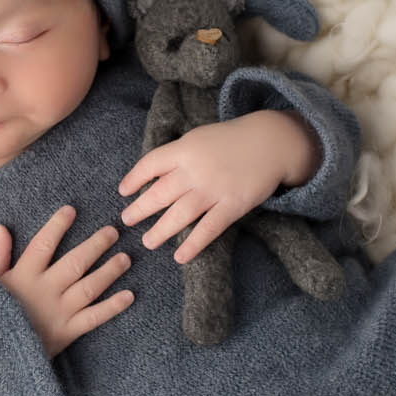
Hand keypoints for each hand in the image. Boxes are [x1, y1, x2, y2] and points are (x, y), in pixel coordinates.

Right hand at [0, 205, 134, 357]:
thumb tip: (1, 228)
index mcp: (24, 276)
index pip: (43, 244)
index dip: (58, 226)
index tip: (72, 210)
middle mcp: (45, 291)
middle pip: (75, 262)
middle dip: (96, 245)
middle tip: (113, 231)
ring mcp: (58, 311)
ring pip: (89, 287)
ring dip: (110, 271)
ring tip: (126, 258)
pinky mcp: (67, 332)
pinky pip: (94, 318)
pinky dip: (113, 307)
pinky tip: (129, 296)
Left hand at [118, 111, 316, 263]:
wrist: (271, 141)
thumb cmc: (233, 139)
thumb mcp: (200, 138)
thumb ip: (179, 155)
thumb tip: (154, 176)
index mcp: (185, 149)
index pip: (150, 165)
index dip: (134, 179)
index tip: (124, 191)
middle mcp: (195, 170)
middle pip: (159, 194)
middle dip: (140, 209)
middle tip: (126, 221)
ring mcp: (214, 189)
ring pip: (179, 215)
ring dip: (160, 231)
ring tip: (148, 241)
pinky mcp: (232, 205)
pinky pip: (208, 229)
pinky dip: (193, 245)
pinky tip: (180, 257)